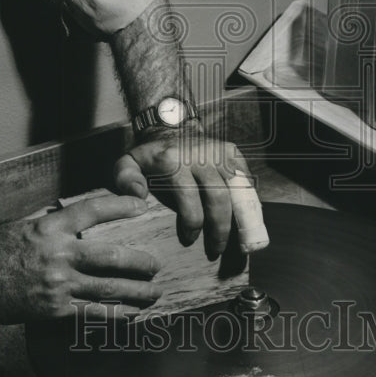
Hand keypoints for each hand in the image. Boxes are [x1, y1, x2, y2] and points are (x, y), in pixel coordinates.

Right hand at [0, 194, 161, 322]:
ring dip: (136, 291)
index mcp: (50, 228)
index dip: (119, 206)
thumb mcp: (22, 226)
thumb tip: (76, 225)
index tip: (140, 206)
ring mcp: (58, 284)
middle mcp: (59, 254)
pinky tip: (132, 314)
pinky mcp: (54, 309)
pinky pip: (92, 312)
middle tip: (156, 264)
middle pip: (110, 256)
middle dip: (138, 261)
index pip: (92, 210)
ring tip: (155, 292)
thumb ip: (52, 228)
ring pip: (108, 288)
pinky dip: (116, 313)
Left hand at [113, 124, 250, 259]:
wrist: (172, 127)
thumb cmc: (150, 155)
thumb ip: (125, 179)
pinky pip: (246, 181)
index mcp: (173, 162)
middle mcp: (200, 156)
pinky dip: (250, 203)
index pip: (190, 200)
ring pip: (238, 191)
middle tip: (215, 249)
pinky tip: (249, 222)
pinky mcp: (233, 152)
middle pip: (219, 199)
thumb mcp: (128, 162)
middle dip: (219, 229)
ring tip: (241, 244)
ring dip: (241, 220)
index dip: (192, 225)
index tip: (189, 240)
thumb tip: (138, 196)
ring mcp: (220, 153)